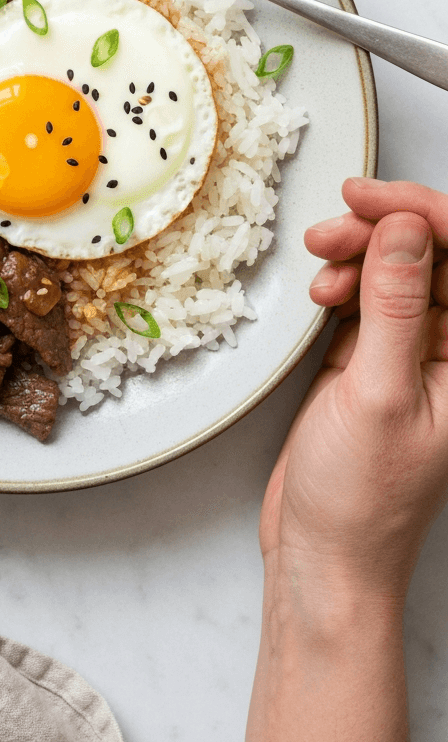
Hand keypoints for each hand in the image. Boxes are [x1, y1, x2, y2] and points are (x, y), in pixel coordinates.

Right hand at [260, 178, 447, 602]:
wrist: (324, 555)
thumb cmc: (360, 500)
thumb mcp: (377, 394)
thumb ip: (395, 306)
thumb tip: (407, 230)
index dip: (425, 215)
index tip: (372, 199)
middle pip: (434, 256)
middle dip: (384, 231)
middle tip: (334, 227)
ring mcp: (418, 355)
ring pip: (399, 270)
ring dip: (358, 254)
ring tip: (320, 266)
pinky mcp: (378, 360)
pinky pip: (370, 295)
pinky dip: (344, 284)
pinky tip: (322, 295)